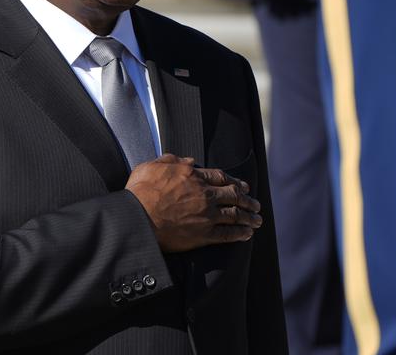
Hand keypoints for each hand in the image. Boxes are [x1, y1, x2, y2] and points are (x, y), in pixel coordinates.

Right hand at [125, 154, 261, 252]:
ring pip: (235, 214)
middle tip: (256, 204)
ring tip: (258, 220)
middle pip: (233, 195)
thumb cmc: (139, 192)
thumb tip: (189, 160)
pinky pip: (228, 234)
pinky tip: (248, 234)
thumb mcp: (151, 167)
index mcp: (192, 175)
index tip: (243, 186)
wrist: (137, 220)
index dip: (234, 181)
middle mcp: (204, 194)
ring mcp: (206, 215)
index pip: (220, 177)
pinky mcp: (204, 235)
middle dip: (247, 200)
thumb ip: (171, 160)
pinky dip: (240, 234)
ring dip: (249, 217)